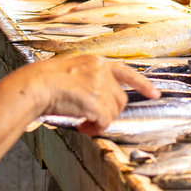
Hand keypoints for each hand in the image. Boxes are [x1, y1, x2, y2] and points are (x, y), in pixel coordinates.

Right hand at [23, 56, 158, 135]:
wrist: (36, 85)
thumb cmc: (46, 81)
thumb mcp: (72, 71)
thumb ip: (90, 80)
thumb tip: (99, 100)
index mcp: (97, 62)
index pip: (126, 72)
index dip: (142, 84)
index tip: (154, 93)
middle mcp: (102, 72)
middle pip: (120, 99)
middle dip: (110, 112)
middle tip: (94, 121)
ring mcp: (100, 86)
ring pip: (113, 112)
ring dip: (100, 122)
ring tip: (85, 124)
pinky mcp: (96, 101)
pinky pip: (104, 121)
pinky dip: (96, 128)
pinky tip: (84, 127)